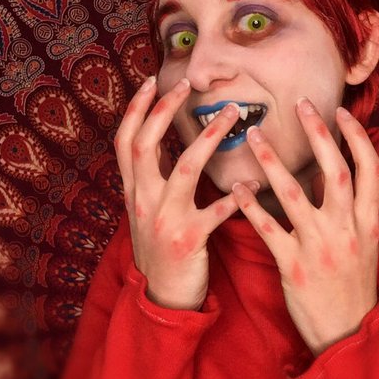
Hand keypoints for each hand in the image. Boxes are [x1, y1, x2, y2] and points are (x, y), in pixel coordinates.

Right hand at [115, 76, 250, 310]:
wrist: (161, 298)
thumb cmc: (159, 249)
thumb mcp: (144, 211)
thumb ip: (151, 178)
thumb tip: (163, 143)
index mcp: (133, 191)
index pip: (125, 140)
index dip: (135, 109)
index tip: (151, 81)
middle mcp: (142, 201)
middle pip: (144, 145)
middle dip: (163, 110)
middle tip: (186, 84)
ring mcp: (164, 219)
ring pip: (184, 169)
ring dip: (208, 138)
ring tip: (232, 115)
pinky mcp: (188, 239)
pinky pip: (216, 212)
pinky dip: (235, 196)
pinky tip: (253, 180)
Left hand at [231, 99, 378, 354]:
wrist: (348, 334)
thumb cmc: (354, 286)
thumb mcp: (365, 245)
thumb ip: (353, 209)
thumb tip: (332, 171)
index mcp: (368, 223)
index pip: (370, 170)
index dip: (357, 138)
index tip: (341, 113)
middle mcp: (347, 229)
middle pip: (335, 171)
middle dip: (319, 134)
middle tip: (301, 104)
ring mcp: (320, 247)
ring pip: (294, 194)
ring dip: (272, 162)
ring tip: (253, 135)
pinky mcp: (293, 265)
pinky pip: (268, 228)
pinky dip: (251, 205)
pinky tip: (238, 186)